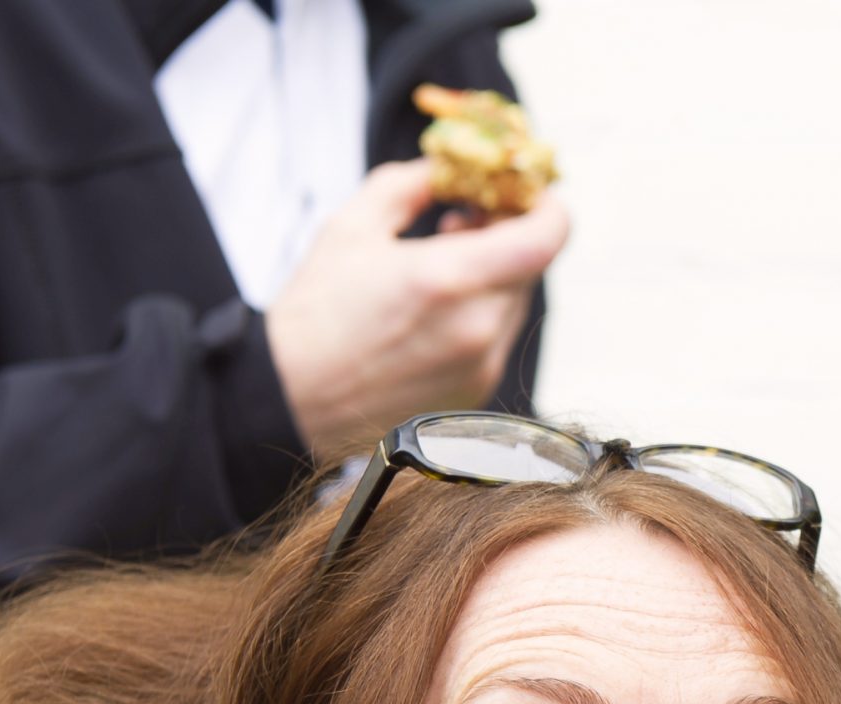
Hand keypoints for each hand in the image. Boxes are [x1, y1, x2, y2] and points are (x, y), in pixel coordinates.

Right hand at [266, 161, 570, 459]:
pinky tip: (439, 306)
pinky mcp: (476, 392)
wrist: (291, 398)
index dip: (549, 209)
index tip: (529, 193)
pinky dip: (483, 311)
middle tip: (466, 216)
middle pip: (531, 266)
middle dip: (508, 233)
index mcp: (448, 280)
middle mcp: (476, 328)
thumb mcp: (352, 226)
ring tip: (444, 259)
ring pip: (516, 301)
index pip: (545, 239)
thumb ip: (410, 184)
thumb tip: (448, 168)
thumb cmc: (315, 312)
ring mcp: (481, 366)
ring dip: (496, 272)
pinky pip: (499, 337)